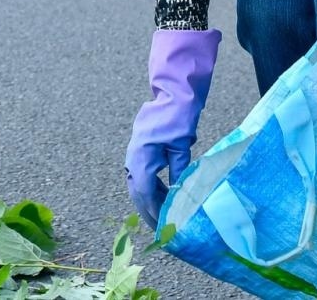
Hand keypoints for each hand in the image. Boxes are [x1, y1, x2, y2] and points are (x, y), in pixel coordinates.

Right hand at [125, 28, 221, 228]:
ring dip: (148, 198)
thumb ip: (178, 170)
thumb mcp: (181, 146)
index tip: (161, 223)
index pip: (143, 189)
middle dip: (146, 208)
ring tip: (161, 213)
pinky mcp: (140, 147)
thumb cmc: (178, 115)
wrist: (173, 91)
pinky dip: (150, 185)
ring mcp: (135, 150)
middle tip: (159, 225)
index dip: (151, 209)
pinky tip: (162, 193)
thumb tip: (179, 193)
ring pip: (137, 181)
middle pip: (136, 188)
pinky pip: (141, 172)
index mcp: (142, 154)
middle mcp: (134, 154)